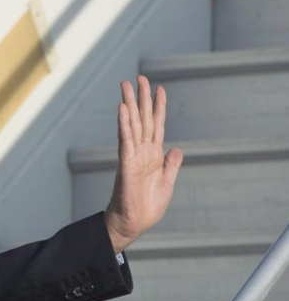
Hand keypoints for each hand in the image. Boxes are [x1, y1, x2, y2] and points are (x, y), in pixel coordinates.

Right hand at [104, 75, 182, 253]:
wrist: (135, 223)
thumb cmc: (148, 206)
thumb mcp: (167, 183)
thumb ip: (171, 165)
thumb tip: (177, 149)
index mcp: (153, 155)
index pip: (156, 125)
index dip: (158, 107)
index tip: (159, 88)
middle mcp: (141, 152)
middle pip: (141, 119)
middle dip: (141, 98)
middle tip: (138, 77)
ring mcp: (132, 156)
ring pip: (131, 125)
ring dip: (129, 104)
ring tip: (125, 86)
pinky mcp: (126, 165)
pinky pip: (125, 141)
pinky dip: (124, 125)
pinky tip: (122, 110)